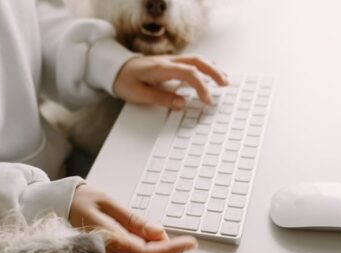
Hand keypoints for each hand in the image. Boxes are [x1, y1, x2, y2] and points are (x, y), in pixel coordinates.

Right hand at [69, 184, 196, 252]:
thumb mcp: (109, 202)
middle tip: (163, 230)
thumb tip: (158, 233)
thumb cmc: (82, 200)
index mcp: (107, 238)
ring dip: (154, 252)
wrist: (60, 205)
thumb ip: (134, 220)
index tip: (189, 242)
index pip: (145, 252)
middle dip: (163, 250)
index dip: (170, 249)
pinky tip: (142, 237)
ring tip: (149, 231)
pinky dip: (145, 252)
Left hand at [113, 55, 228, 109]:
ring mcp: (169, 60)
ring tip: (224, 79)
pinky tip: (210, 72)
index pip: (189, 73)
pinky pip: (190, 62)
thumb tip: (182, 104)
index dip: (201, 86)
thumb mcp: (139, 94)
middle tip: (225, 84)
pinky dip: (203, 67)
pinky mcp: (169, 63)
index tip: (207, 100)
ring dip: (211, 68)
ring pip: (196, 59)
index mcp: (161, 68)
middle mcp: (168, 61)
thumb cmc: (125, 81)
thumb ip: (161, 99)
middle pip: (197, 61)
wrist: (114, 69)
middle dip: (214, 72)